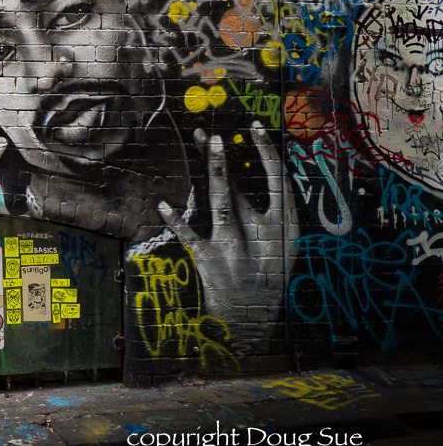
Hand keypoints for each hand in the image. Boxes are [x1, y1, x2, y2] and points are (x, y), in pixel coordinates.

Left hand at [157, 121, 296, 355]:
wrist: (253, 318)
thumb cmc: (268, 274)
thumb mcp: (282, 244)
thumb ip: (268, 212)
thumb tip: (254, 173)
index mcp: (283, 227)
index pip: (277, 180)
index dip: (267, 152)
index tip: (253, 127)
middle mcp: (259, 234)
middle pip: (238, 187)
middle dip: (221, 158)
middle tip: (209, 133)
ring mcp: (234, 246)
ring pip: (219, 202)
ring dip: (209, 171)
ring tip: (198, 145)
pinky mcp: (209, 259)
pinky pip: (190, 236)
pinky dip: (176, 221)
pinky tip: (163, 205)